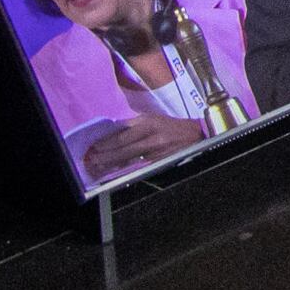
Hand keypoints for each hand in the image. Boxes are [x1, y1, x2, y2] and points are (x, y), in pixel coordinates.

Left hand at [78, 114, 207, 175]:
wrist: (196, 135)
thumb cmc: (172, 125)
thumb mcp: (153, 118)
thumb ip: (134, 125)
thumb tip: (113, 132)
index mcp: (148, 123)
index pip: (123, 135)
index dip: (107, 142)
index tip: (95, 146)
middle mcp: (151, 137)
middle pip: (123, 149)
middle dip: (106, 156)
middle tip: (92, 160)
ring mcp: (155, 151)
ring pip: (129, 159)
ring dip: (112, 164)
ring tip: (99, 167)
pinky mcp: (159, 161)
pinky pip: (138, 166)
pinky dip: (125, 169)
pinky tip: (116, 171)